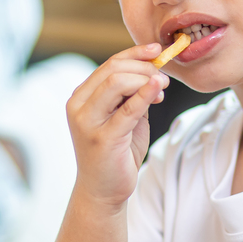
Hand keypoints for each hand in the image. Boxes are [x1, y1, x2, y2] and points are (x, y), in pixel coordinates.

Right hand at [66, 44, 168, 207]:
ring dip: (145, 79)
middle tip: (164, 76)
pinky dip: (144, 94)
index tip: (157, 50)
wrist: (103, 191)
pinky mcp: (102, 138)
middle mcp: (78, 106)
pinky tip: (157, 89)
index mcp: (81, 97)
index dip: (135, 53)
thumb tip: (154, 72)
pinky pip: (127, 109)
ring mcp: (87, 122)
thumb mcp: (125, 117)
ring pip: (116, 82)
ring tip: (162, 88)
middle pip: (113, 70)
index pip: (109, 64)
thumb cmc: (116, 153)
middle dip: (144, 66)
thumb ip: (132, 95)